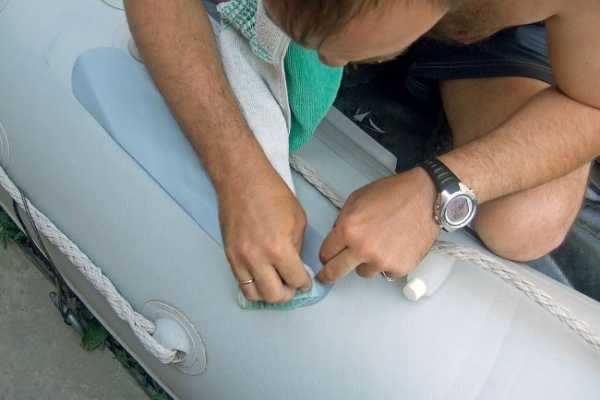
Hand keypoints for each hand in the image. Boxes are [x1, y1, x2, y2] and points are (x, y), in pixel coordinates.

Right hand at [218, 166, 312, 302]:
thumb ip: (297, 247)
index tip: (306, 281)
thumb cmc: (271, 193)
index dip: (305, 283)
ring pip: (255, 295)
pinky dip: (254, 285)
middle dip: (288, 293)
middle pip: (274, 296)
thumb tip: (295, 264)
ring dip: (268, 293)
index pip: (296, 280)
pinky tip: (262, 277)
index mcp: (279, 249)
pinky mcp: (229, 255)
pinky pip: (241, 283)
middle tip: (292, 285)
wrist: (241, 179)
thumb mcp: (297, 219)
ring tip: (276, 283)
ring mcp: (240, 259)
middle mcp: (257, 258)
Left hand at [317, 168, 439, 283]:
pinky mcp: (399, 268)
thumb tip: (336, 238)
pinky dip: (387, 264)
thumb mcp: (357, 198)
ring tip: (378, 245)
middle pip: (336, 272)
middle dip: (328, 275)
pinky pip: (385, 273)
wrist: (425, 196)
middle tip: (326, 277)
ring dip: (365, 263)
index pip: (325, 253)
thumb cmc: (393, 194)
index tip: (325, 259)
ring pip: (363, 272)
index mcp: (348, 229)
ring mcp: (382, 261)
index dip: (324, 255)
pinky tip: (394, 247)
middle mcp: (362, 248)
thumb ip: (342, 220)